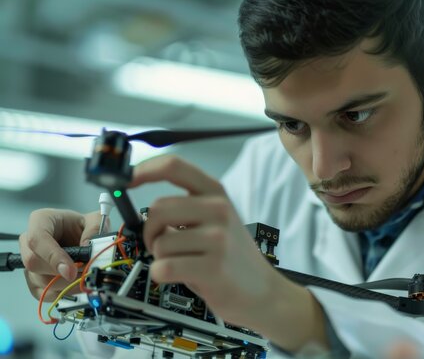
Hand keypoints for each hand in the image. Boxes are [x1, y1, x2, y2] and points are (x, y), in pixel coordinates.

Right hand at [19, 209, 103, 300]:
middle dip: (61, 273)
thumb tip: (87, 248)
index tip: (71, 270)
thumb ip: (95, 228)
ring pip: (39, 280)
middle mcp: (29, 241)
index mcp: (41, 221)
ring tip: (84, 278)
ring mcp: (30, 262)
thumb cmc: (82, 225)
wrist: (81, 235)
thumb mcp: (95, 219)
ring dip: (65, 285)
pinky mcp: (35, 279)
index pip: (37, 240)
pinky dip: (62, 293)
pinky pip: (42, 293)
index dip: (53, 257)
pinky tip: (77, 286)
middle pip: (33, 263)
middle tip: (83, 274)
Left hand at [130, 155, 279, 325]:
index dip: (143, 170)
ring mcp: (218, 238)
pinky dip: (162, 275)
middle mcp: (218, 210)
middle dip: (149, 231)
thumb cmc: (232, 256)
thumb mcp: (217, 220)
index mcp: (216, 194)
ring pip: (159, 242)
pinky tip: (181, 276)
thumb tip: (142, 204)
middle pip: (157, 208)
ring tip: (182, 261)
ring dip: (160, 257)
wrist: (263, 291)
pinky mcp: (212, 267)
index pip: (174, 167)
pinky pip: (163, 268)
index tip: (125, 180)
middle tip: (160, 244)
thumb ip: (185, 207)